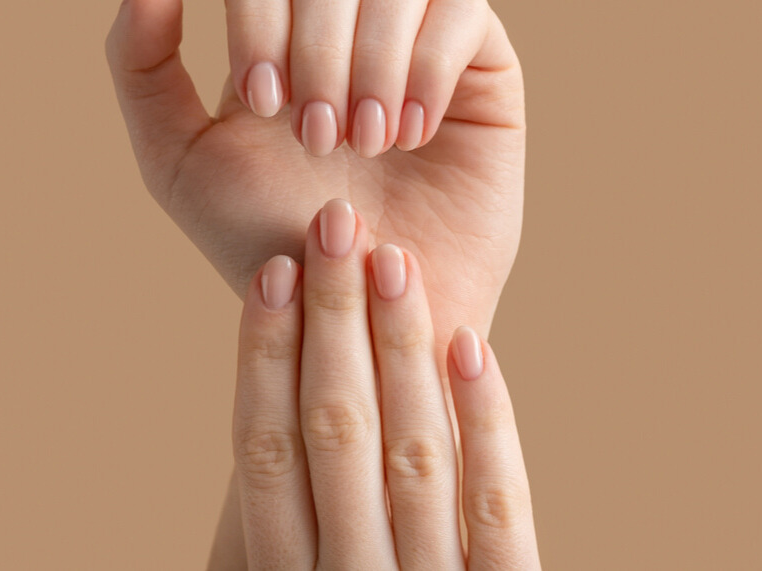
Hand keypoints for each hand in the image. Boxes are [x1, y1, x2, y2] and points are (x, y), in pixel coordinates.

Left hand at [104, 0, 525, 354]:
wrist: (363, 311)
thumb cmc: (272, 245)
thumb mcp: (181, 163)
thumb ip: (141, 62)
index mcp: (274, 34)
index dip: (258, 17)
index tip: (266, 108)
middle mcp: (346, 23)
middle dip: (318, 49)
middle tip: (321, 140)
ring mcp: (415, 37)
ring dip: (374, 54)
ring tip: (368, 142)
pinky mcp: (481, 65)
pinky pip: (462, 9)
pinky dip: (429, 66)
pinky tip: (413, 136)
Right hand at [221, 198, 538, 568]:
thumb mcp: (303, 563)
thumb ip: (292, 504)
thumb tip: (274, 388)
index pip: (265, 454)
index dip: (264, 357)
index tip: (273, 272)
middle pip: (335, 431)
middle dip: (332, 320)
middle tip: (335, 224)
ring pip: (413, 452)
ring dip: (400, 346)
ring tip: (392, 258)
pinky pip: (498, 505)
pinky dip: (483, 419)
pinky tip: (470, 342)